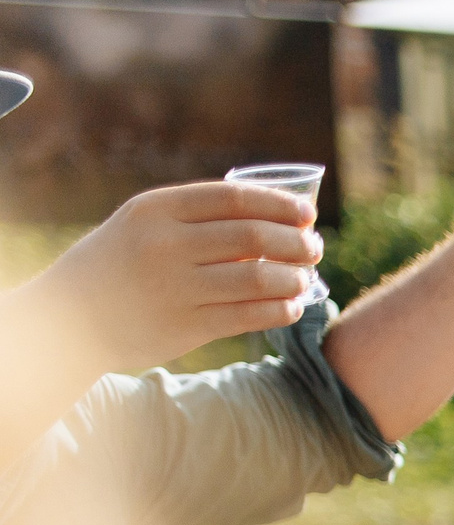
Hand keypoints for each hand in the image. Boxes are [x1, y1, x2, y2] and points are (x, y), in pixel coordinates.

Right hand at [35, 182, 319, 374]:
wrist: (68, 318)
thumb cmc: (118, 266)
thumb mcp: (143, 227)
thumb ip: (196, 220)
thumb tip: (272, 221)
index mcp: (157, 209)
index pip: (235, 198)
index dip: (280, 205)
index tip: (307, 214)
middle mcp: (165, 244)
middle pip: (254, 236)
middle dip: (296, 242)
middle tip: (314, 249)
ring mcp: (175, 287)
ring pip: (258, 277)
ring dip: (294, 278)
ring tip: (303, 279)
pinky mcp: (185, 326)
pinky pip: (250, 315)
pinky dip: (281, 309)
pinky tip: (291, 307)